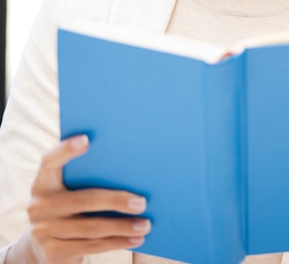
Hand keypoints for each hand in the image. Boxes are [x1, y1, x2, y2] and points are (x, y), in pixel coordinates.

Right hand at [9, 135, 150, 263]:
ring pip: (92, 227)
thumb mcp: (67, 190)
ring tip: (145, 224)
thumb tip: (128, 164)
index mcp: (43, 182)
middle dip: (116, 201)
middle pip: (84, 199)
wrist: (43, 247)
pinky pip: (92, 246)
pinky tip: (135, 238)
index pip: (50, 161)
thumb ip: (85, 176)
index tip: (86, 139)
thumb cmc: (67, 207)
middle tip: (142, 202)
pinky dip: (117, 242)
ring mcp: (44, 231)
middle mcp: (39, 206)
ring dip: (123, 226)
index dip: (65, 150)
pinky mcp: (54, 252)